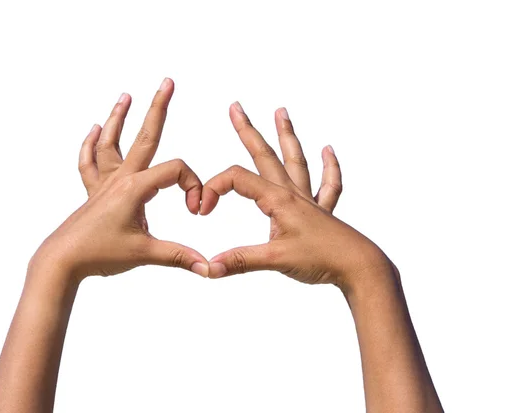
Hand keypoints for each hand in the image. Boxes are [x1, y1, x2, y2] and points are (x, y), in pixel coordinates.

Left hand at [30, 78, 208, 281]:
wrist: (62, 261)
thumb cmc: (99, 254)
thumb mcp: (145, 253)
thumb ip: (180, 256)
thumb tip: (208, 267)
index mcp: (135, 188)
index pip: (176, 171)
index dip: (193, 186)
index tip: (196, 210)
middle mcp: (120, 179)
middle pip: (144, 136)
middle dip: (158, 107)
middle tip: (168, 82)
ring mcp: (104, 183)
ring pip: (112, 142)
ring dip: (119, 118)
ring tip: (125, 96)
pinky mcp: (93, 192)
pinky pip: (90, 162)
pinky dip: (91, 144)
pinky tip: (93, 129)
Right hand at [200, 102, 386, 288]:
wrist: (360, 267)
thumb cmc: (322, 259)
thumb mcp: (275, 261)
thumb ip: (240, 261)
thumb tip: (208, 267)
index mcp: (278, 200)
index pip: (237, 180)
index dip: (214, 189)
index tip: (202, 210)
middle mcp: (292, 193)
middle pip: (265, 155)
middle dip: (247, 130)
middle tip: (235, 107)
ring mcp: (309, 201)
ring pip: (295, 160)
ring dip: (286, 135)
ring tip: (281, 111)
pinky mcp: (323, 212)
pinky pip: (327, 184)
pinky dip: (328, 166)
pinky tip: (328, 150)